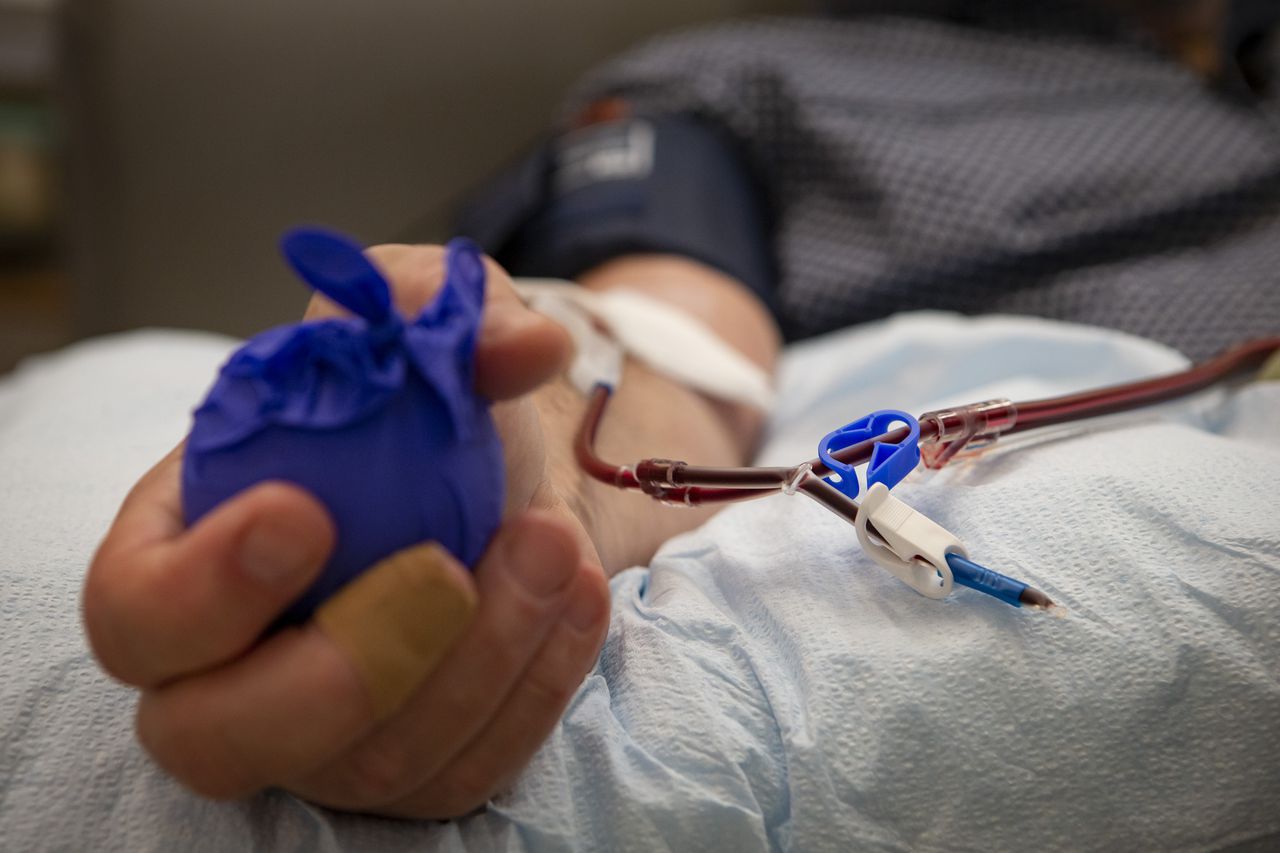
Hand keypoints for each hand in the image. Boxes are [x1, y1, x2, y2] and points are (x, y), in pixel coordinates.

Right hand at [83, 245, 610, 817]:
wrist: (507, 477)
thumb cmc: (428, 404)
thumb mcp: (424, 319)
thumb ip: (442, 307)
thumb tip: (528, 345)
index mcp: (184, 551)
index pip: (139, 613)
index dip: (203, 588)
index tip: (306, 513)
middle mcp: (234, 667)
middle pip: (219, 735)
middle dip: (342, 667)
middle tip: (445, 569)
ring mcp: (327, 736)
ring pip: (372, 764)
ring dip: (480, 659)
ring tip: (555, 543)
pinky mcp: (420, 765)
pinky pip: (467, 770)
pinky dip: (536, 685)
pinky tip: (580, 594)